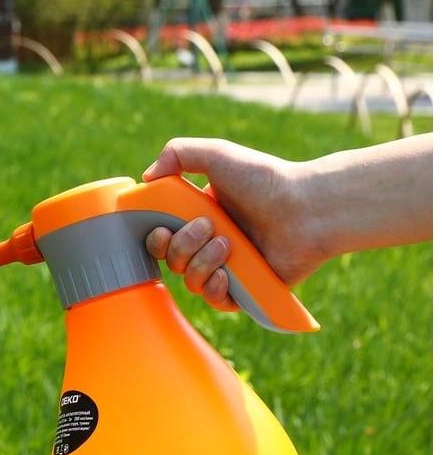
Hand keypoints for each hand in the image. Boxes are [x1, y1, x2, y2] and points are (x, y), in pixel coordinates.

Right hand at [142, 138, 328, 309]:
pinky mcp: (245, 292)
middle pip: (172, 261)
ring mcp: (227, 269)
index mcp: (198, 218)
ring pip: (190, 282)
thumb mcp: (217, 154)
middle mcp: (209, 245)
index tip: (162, 229)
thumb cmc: (265, 180)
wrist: (306, 208)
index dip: (156, 239)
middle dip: (181, 246)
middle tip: (208, 226)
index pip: (162, 238)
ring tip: (229, 244)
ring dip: (202, 262)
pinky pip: (214, 301)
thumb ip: (178, 154)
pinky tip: (228, 273)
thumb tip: (147, 177)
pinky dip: (215, 288)